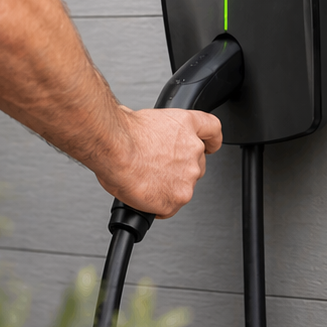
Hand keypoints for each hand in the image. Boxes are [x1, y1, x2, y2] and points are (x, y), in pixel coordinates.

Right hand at [94, 106, 223, 217]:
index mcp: (187, 125)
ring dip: (168, 188)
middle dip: (179, 171)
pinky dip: (158, 206)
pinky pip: (169, 208)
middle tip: (155, 171)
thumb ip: (158, 130)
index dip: (211, 141)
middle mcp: (194, 151)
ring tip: (143, 183)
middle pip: (196, 165)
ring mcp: (188, 176)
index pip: (212, 130)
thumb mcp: (146, 118)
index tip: (210, 147)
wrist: (115, 149)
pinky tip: (144, 197)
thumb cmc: (123, 133)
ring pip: (183, 188)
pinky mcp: (177, 198)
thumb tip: (148, 136)